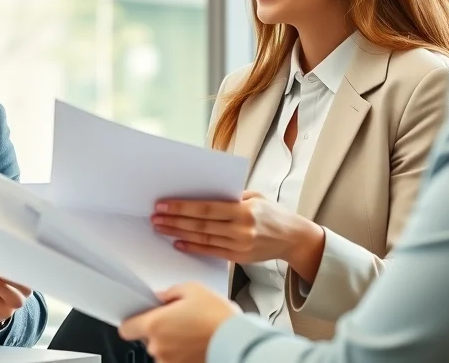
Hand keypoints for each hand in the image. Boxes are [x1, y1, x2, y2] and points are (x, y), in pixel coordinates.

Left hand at [118, 282, 238, 362]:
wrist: (238, 341)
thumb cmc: (218, 316)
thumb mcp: (192, 290)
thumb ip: (169, 293)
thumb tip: (160, 298)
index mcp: (154, 325)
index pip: (126, 328)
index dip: (133, 322)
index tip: (142, 317)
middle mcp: (158, 347)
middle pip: (147, 339)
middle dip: (159, 330)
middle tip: (178, 320)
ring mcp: (170, 362)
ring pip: (162, 351)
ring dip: (172, 343)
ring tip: (192, 332)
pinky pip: (175, 360)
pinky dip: (182, 353)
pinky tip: (197, 343)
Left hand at [152, 191, 324, 278]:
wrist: (293, 238)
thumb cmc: (272, 213)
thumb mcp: (255, 196)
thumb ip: (231, 196)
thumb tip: (200, 192)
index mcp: (245, 210)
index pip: (206, 208)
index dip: (182, 207)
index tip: (163, 204)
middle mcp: (241, 229)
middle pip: (201, 224)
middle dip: (175, 220)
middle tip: (155, 217)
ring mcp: (239, 245)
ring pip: (202, 238)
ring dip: (178, 233)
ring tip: (161, 228)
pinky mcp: (238, 257)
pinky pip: (210, 251)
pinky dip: (192, 247)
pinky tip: (177, 242)